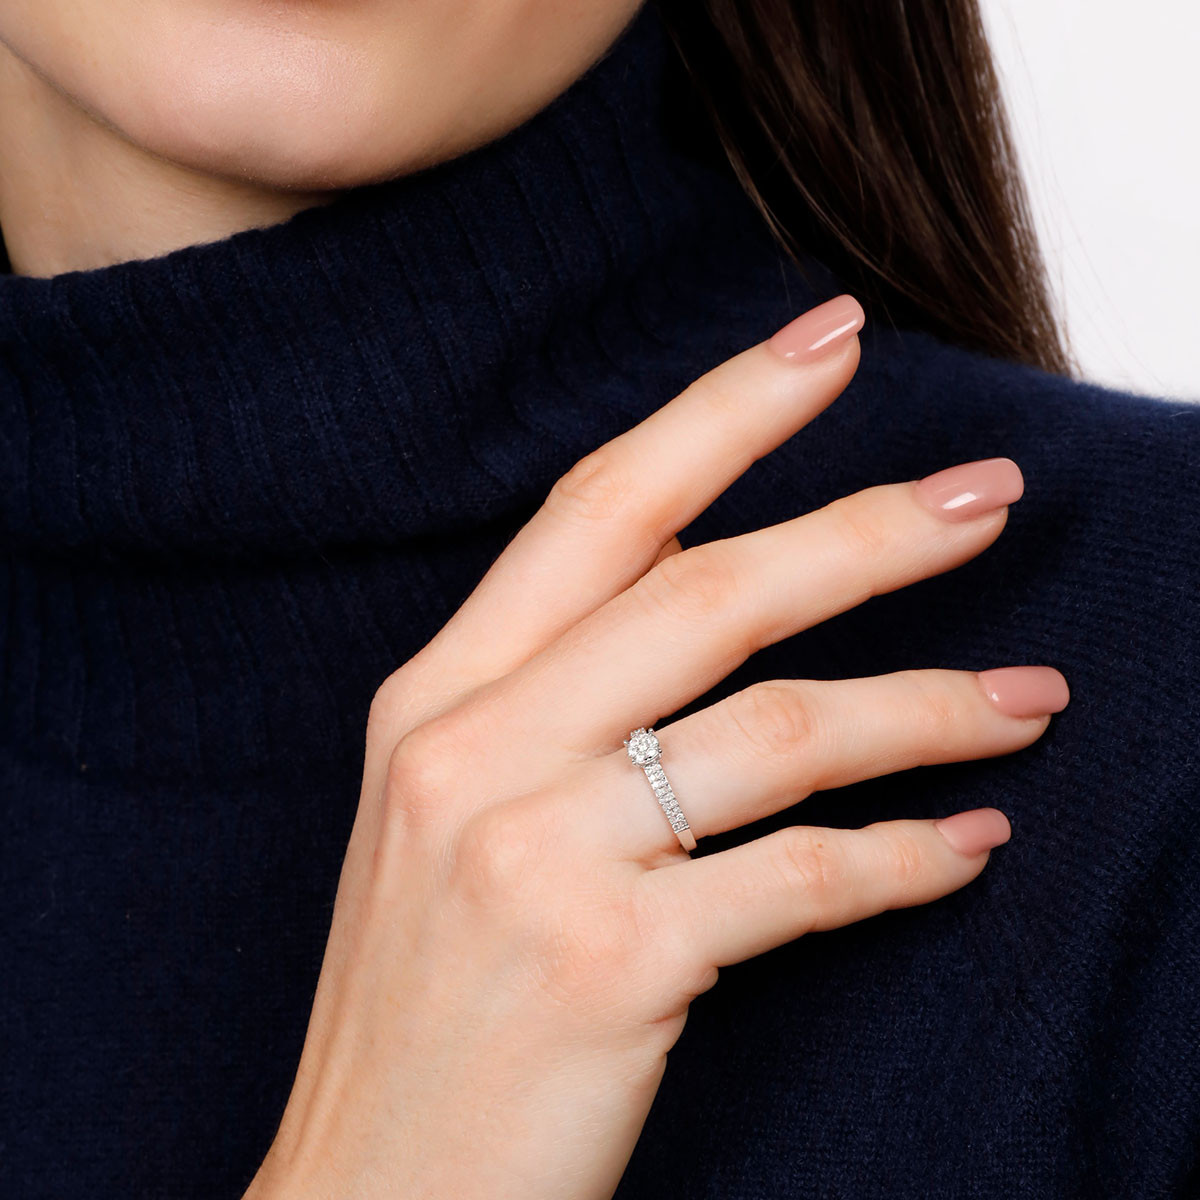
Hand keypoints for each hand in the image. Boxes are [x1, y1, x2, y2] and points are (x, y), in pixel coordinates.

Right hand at [244, 295, 1067, 1199]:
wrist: (371, 1189)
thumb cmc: (425, 995)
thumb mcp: (452, 812)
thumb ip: (555, 696)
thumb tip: (708, 592)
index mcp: (434, 698)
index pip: (597, 513)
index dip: (720, 414)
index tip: (827, 345)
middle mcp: (474, 751)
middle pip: (707, 592)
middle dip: (866, 530)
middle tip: (988, 495)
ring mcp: (534, 855)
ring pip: (779, 731)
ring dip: (927, 706)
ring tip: (1031, 699)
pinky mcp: (607, 966)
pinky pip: (800, 877)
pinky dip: (903, 858)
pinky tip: (966, 844)